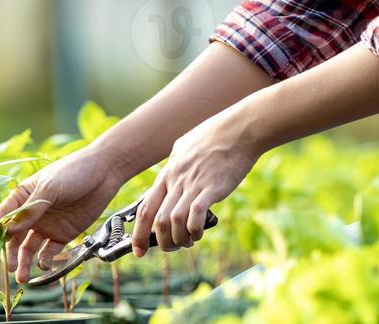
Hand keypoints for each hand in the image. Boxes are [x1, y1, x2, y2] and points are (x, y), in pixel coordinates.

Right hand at [0, 144, 123, 284]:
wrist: (104, 173)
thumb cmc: (73, 172)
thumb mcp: (49, 188)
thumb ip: (30, 210)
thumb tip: (7, 230)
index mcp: (23, 196)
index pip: (4, 216)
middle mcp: (32, 213)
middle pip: (14, 237)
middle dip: (10, 253)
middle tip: (10, 268)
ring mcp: (47, 225)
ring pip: (29, 248)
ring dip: (24, 262)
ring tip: (22, 277)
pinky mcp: (63, 234)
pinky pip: (50, 252)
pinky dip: (45, 261)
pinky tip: (44, 265)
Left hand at [131, 111, 259, 257]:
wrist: (240, 128)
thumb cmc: (216, 135)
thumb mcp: (187, 146)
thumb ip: (177, 162)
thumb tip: (172, 171)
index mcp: (168, 172)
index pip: (145, 208)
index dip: (139, 233)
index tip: (138, 250)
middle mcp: (176, 179)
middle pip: (157, 220)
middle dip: (162, 242)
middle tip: (172, 247)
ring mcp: (193, 183)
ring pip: (173, 221)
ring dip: (179, 239)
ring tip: (189, 241)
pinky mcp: (211, 187)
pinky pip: (195, 215)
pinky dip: (194, 230)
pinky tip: (199, 232)